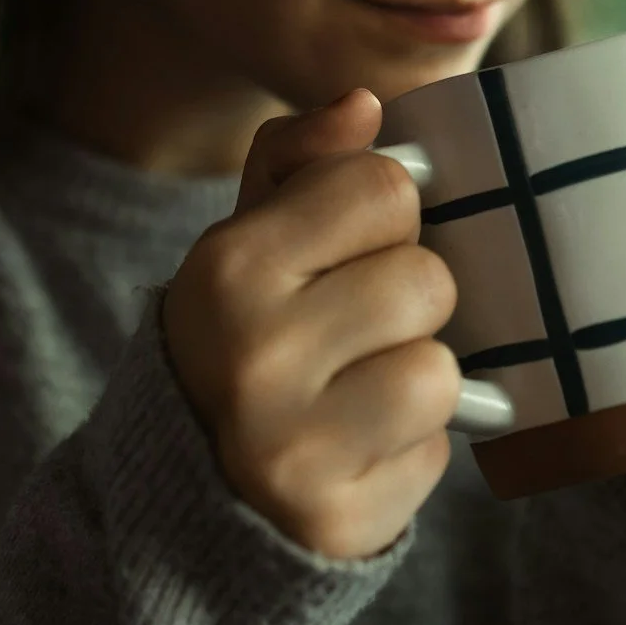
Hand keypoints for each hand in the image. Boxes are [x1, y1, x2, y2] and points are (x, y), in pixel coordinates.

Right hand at [161, 88, 461, 558]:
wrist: (185, 497)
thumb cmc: (244, 337)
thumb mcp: (248, 239)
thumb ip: (300, 160)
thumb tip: (364, 105)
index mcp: (229, 267)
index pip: (385, 188)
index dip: (383, 216)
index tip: (347, 250)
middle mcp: (253, 356)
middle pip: (426, 279)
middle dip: (406, 303)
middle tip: (353, 331)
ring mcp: (293, 447)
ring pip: (439, 368)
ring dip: (415, 378)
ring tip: (358, 391)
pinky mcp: (336, 520)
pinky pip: (437, 453)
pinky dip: (412, 448)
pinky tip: (358, 448)